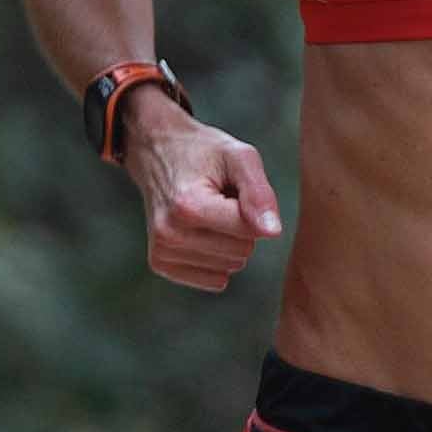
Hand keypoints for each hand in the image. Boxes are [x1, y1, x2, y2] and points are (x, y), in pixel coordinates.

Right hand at [128, 113, 280, 290]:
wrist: (158, 151)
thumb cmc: (203, 153)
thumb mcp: (238, 157)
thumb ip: (259, 193)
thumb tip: (273, 233)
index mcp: (188, 206)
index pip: (250, 231)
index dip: (252, 209)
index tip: (233, 189)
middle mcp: (170, 233)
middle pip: (242, 251)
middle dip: (240, 226)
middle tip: (218, 200)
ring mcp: (162, 250)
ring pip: (231, 266)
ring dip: (228, 241)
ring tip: (208, 212)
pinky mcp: (160, 263)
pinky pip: (216, 279)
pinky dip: (216, 258)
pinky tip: (199, 231)